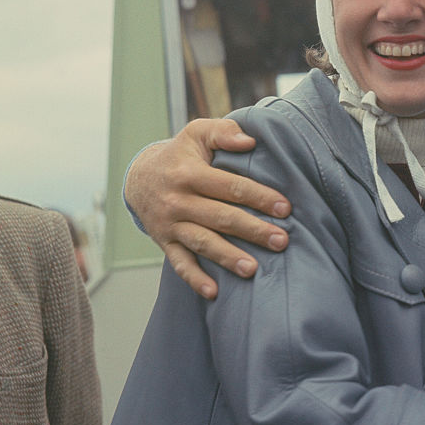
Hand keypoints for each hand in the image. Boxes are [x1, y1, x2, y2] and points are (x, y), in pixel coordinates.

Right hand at [125, 118, 291, 298]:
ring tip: (253, 269)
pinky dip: (195, 279)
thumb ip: (224, 133)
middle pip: (221, 217)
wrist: (139, 177)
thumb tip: (250, 142)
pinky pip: (179, 264)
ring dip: (228, 257)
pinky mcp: (165, 242)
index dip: (258, 196)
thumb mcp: (197, 133)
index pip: (230, 186)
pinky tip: (214, 292)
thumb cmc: (181, 153)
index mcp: (189, 173)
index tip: (285, 208)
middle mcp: (178, 201)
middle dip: (253, 230)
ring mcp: (170, 224)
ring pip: (202, 243)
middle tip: (281, 240)